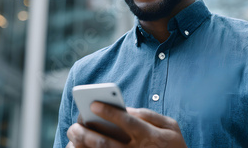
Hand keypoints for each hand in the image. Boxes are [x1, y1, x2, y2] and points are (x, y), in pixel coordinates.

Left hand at [67, 101, 186, 147]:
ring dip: (83, 145)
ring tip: (74, 134)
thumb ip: (149, 115)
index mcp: (152, 136)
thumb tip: (125, 108)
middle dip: (86, 133)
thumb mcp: (171, 126)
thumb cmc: (173, 144)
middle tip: (74, 125)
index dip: (109, 112)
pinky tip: (79, 146)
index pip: (127, 122)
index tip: (93, 103)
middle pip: (107, 143)